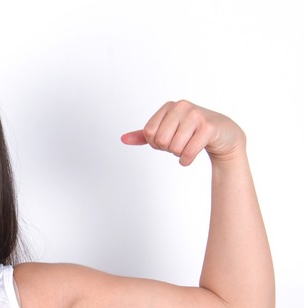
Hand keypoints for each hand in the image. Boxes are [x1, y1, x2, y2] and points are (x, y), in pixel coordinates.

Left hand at [121, 100, 245, 165]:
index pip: (149, 132)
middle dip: (168, 149)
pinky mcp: (209, 127)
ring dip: (179, 155)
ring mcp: (196, 115)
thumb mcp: (167, 131)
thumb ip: (144, 135)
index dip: (155, 143)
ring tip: (187, 147)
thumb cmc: (192, 133)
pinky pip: (188, 152)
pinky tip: (191, 156)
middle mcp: (182, 107)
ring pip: (174, 147)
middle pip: (160, 140)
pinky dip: (186, 160)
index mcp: (169, 106)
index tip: (167, 141)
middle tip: (179, 145)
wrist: (225, 135)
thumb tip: (122, 139)